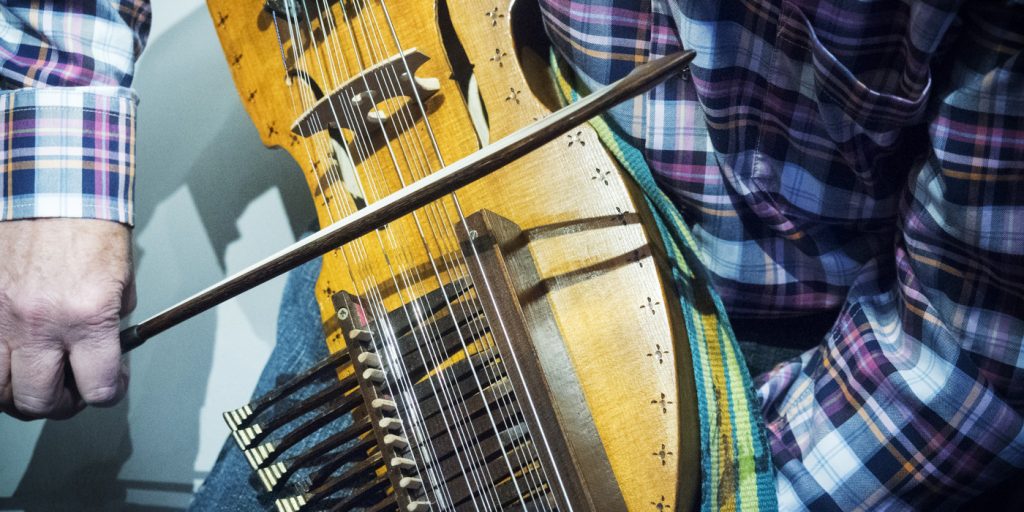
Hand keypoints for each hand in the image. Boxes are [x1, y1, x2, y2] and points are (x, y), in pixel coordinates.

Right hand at [0, 218, 134, 419]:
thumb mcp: (119, 280)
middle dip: (60, 404)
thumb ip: (112, 321)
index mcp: (87, 317)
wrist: (50, 190)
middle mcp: (41, 324)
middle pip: (41, 401)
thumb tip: (107, 350)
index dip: (109, 392)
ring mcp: (1, 318)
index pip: (99, 387)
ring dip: (19, 393)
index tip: (110, 384)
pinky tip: (10, 358)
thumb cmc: (87, 226)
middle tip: (69, 390)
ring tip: (35, 380)